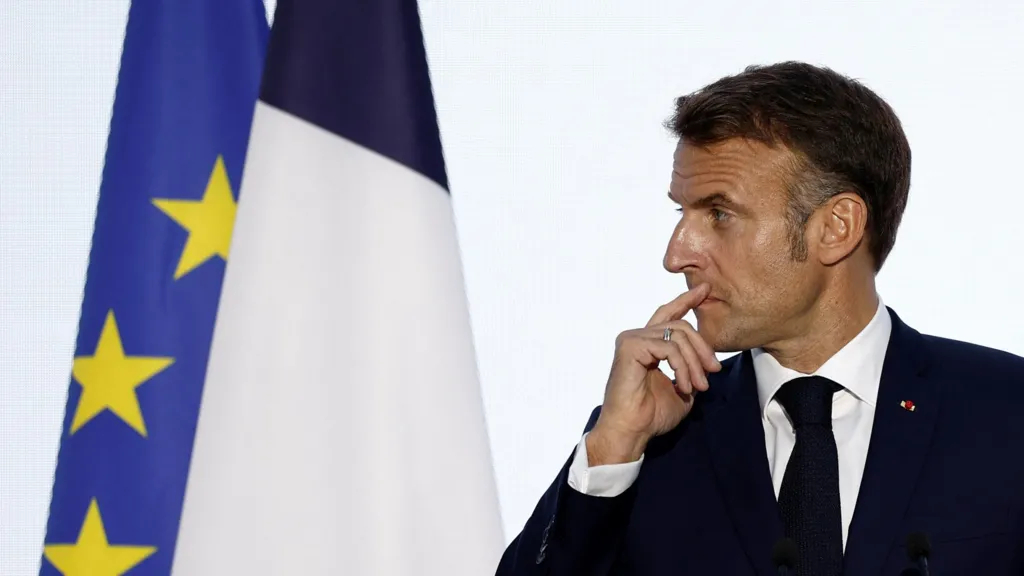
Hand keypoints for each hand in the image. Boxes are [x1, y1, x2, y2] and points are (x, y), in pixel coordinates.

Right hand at [587, 283, 721, 464]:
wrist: (631, 431)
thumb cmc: (651, 415)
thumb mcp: (682, 388)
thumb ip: (691, 369)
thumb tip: (706, 361)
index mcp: (647, 344)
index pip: (669, 315)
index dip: (687, 301)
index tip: (705, 290)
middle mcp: (637, 337)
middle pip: (681, 325)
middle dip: (702, 347)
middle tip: (714, 371)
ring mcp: (632, 339)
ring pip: (678, 336)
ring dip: (694, 362)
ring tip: (699, 386)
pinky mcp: (630, 346)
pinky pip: (669, 347)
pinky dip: (682, 367)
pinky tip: (684, 386)